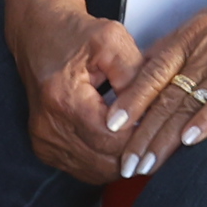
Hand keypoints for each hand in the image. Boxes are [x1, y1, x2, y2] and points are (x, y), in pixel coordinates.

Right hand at [9, 0, 146, 184]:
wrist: (39, 34)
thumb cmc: (76, 34)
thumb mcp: (113, 41)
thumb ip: (135, 76)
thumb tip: (153, 111)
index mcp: (63, 99)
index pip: (112, 139)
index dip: (143, 136)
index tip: (166, 126)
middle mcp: (48, 127)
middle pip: (105, 162)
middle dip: (137, 151)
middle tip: (163, 137)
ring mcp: (44, 142)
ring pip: (96, 172)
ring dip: (123, 160)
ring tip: (146, 140)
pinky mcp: (46, 148)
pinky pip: (84, 169)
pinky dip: (108, 161)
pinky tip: (124, 144)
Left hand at [103, 0, 206, 182]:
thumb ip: (183, 43)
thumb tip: (151, 64)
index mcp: (191, 33)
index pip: (150, 72)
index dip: (129, 102)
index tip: (110, 127)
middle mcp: (204, 47)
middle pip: (163, 96)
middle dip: (140, 134)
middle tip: (125, 163)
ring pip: (187, 104)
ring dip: (164, 139)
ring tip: (147, 165)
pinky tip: (191, 141)